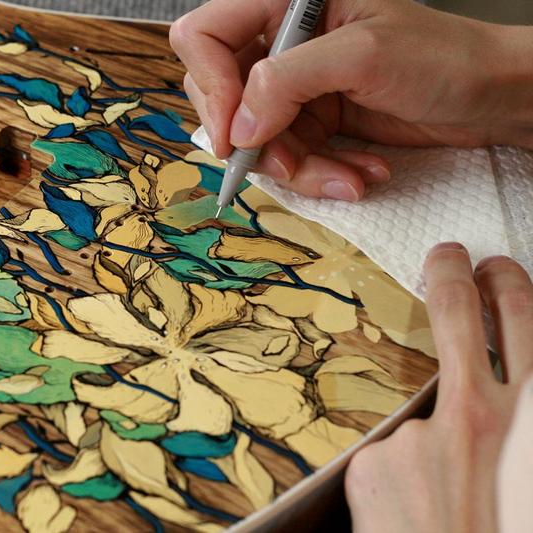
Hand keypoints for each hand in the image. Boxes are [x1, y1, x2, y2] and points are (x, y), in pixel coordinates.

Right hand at [170, 0, 532, 200]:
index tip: (234, 134)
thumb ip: (289, 82)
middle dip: (256, 141)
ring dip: (298, 168)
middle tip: (287, 163)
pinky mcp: (311, 118)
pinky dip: (320, 174)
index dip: (211, 86)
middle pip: (221, 95)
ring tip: (347, 177)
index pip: (205, 36)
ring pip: (255, 138)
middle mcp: (281, 41)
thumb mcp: (363, 56)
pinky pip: (289, 156)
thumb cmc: (443, 57)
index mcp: (285, 3)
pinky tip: (359, 173)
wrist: (489, 98)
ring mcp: (294, 84)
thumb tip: (237, 128)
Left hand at [345, 244, 532, 532]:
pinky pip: (387, 461)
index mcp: (531, 416)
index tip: (491, 264)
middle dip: (455, 274)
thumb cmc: (503, 520)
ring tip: (447, 503)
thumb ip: (517, 423)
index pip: (522, 320)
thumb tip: (511, 388)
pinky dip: (399, 486)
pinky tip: (412, 521)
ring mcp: (418, 434)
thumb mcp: (529, 466)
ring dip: (431, 454)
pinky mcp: (373, 460)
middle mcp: (476, 415)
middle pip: (463, 314)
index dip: (506, 283)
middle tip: (448, 255)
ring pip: (419, 419)